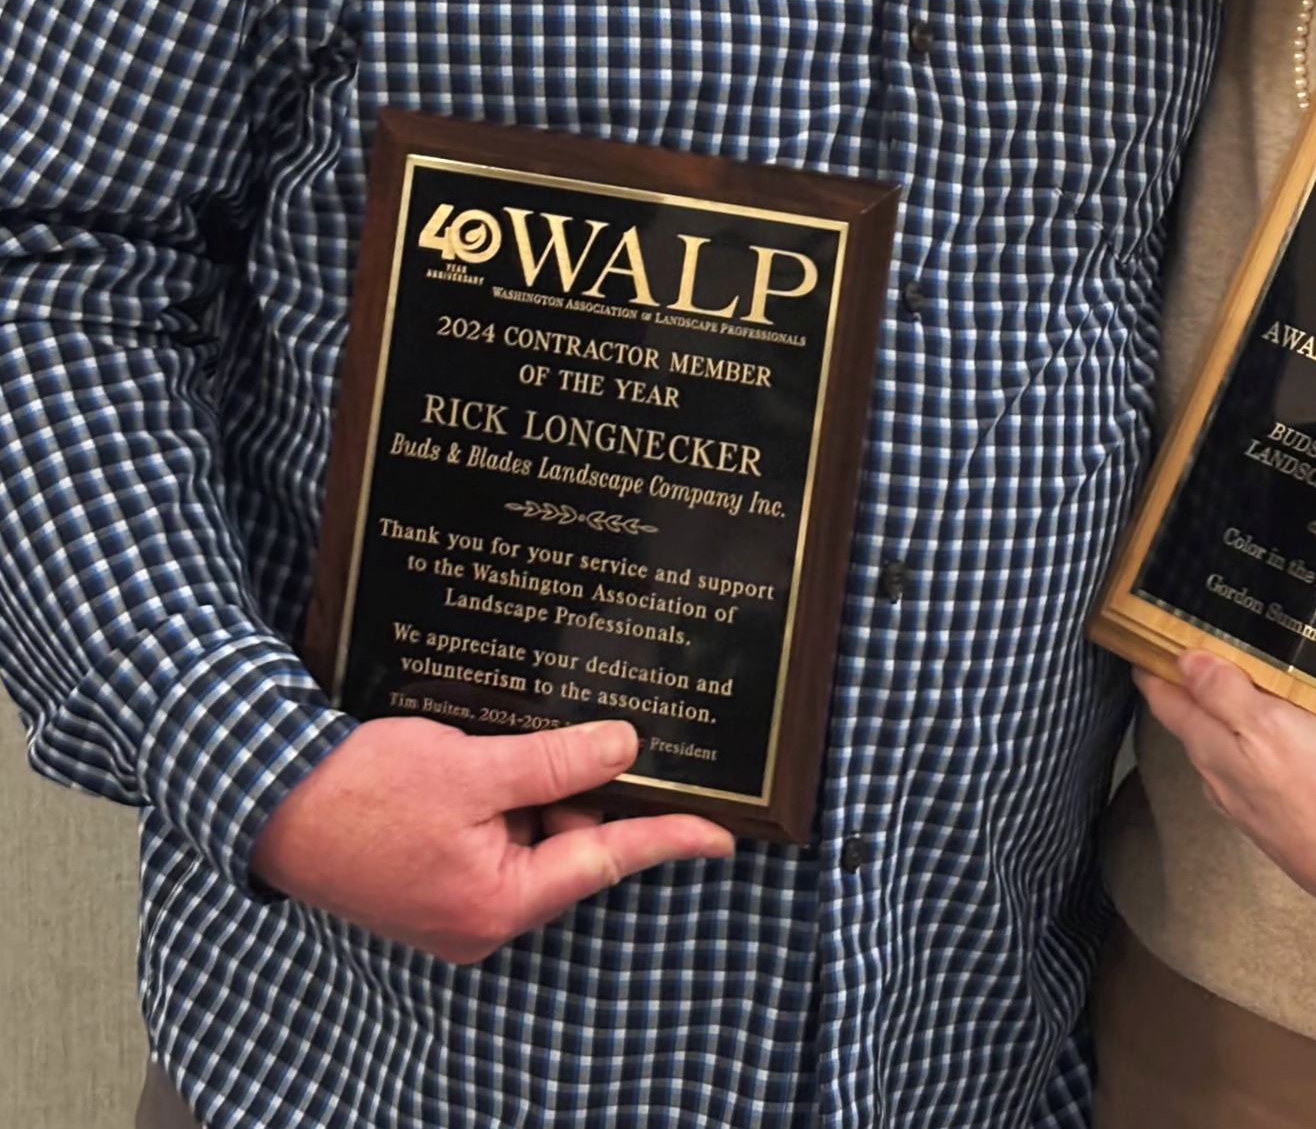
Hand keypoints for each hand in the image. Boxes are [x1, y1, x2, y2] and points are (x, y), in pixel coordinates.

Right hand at [249, 717, 732, 960]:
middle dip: (579, 786)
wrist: (266, 800)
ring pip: (529, 831)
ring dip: (533, 783)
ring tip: (498, 741)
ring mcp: (454, 898)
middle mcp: (480, 915)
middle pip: (566, 844)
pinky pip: (493, 830)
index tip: (724, 836)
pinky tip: (485, 750)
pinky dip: (504, 791)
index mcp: (495, 904)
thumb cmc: (361, 792)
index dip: (667, 839)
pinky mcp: (432, 874)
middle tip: (589, 727)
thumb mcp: (472, 767)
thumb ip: (554, 762)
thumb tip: (625, 749)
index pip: (604, 861)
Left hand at [1138, 653, 1315, 928]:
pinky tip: (1275, 744)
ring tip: (1235, 692)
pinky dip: (1255, 749)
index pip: (1167, 703)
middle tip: (1191, 656)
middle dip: (1190, 693)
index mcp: (1211, 749)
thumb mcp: (1269, 724)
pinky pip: (1254, 774)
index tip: (1143, 647)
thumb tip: (1185, 661)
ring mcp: (1248, 805)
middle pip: (1193, 727)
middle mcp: (1220, 779)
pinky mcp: (1279, 820)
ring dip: (1224, 722)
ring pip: (1223, 752)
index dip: (1153, 671)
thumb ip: (1224, 693)